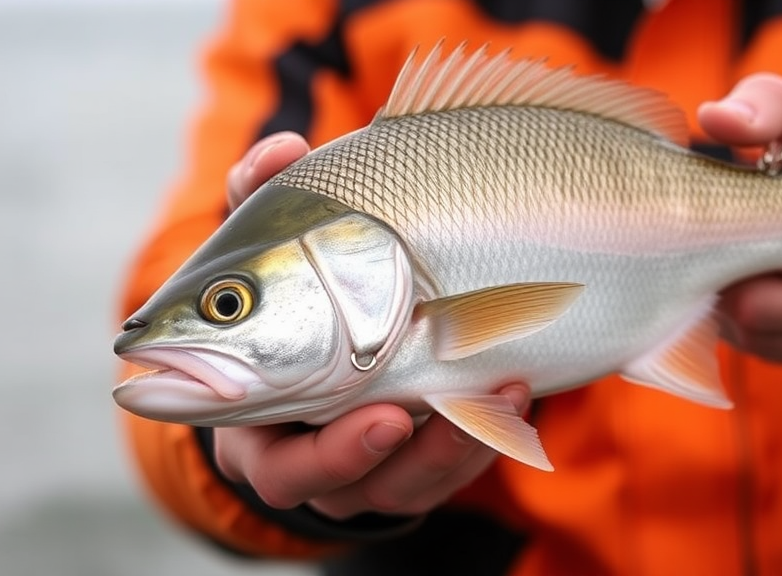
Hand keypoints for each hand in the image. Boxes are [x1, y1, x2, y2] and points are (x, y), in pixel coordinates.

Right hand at [216, 132, 529, 518]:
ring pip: (411, 482)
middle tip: (420, 412)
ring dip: (457, 444)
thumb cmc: (292, 296)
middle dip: (391, 455)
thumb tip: (283, 150)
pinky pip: (454, 466)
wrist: (327, 336)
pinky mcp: (421, 458)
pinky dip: (487, 431)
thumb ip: (263, 203)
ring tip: (503, 386)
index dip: (325, 455)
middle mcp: (318, 461)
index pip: (280, 466)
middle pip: (347, 488)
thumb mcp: (274, 253)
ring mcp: (375, 467)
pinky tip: (518, 386)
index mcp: (264, 428)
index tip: (381, 413)